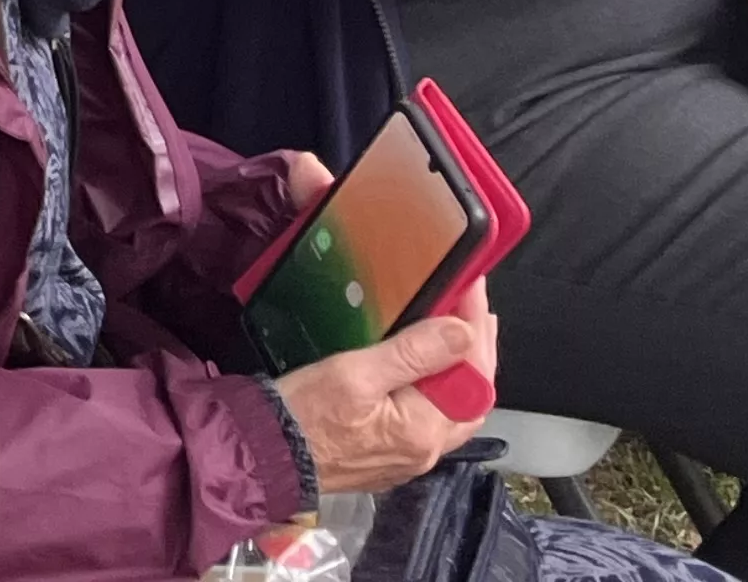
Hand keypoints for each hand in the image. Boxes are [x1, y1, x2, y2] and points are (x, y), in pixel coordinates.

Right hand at [273, 286, 496, 495]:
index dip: (476, 330)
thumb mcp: (353, 373)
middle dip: (478, 351)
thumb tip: (462, 331)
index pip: (473, 376)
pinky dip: (444, 391)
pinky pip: (436, 422)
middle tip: (473, 309)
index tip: (470, 289)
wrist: (269, 455)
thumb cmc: (305, 411)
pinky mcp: (395, 457)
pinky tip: (431, 372)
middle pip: (474, 398)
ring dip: (463, 373)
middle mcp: (428, 450)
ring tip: (459, 334)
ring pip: (457, 412)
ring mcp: (413, 458)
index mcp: (423, 429)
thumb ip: (411, 353)